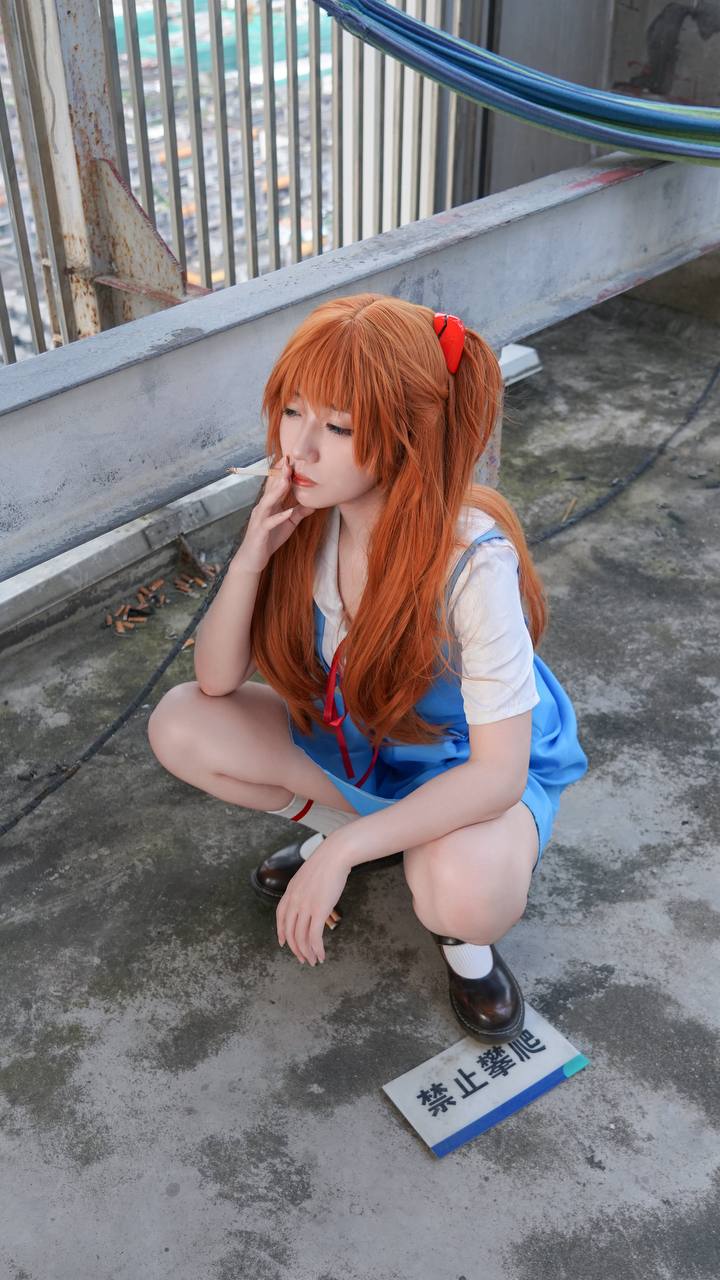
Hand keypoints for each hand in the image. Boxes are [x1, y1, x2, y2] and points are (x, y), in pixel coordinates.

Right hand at [235, 453, 313, 572]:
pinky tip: (288, 512)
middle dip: (280, 474)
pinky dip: (279, 517)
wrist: (252, 559)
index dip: (282, 471)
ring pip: (268, 501)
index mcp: (269, 504)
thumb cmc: (269, 539)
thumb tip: (314, 503)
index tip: (290, 458)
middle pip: (271, 488)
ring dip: (277, 490)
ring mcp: (260, 519)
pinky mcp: (261, 531)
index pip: (275, 484)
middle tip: (289, 460)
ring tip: (287, 479)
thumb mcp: (288, 523)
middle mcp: (263, 507)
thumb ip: (299, 512)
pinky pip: (270, 523)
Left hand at [276, 837, 350, 964]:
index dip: (281, 932)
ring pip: (301, 937)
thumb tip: (312, 897)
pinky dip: (317, 949)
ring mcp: (305, 906)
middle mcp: (294, 901)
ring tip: (313, 960)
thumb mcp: (309, 875)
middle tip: (303, 958)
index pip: (280, 916)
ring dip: (307, 953)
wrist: (335, 855)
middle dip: (296, 948)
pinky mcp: (319, 911)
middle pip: (290, 931)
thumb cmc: (327, 862)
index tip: (283, 943)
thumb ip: (306, 888)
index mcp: (291, 891)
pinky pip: (314, 936)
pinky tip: (321, 955)